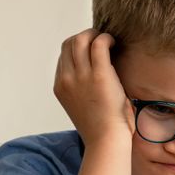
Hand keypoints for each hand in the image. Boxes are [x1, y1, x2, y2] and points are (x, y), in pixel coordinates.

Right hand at [53, 29, 133, 146]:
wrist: (106, 140)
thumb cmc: (100, 128)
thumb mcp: (81, 106)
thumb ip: (80, 89)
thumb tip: (93, 77)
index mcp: (60, 86)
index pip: (63, 56)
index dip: (77, 47)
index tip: (91, 48)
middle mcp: (66, 78)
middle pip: (69, 44)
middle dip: (84, 36)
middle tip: (99, 39)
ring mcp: (81, 76)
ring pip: (80, 39)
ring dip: (94, 34)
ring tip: (107, 39)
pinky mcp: (99, 74)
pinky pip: (99, 44)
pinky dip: (106, 38)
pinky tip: (114, 43)